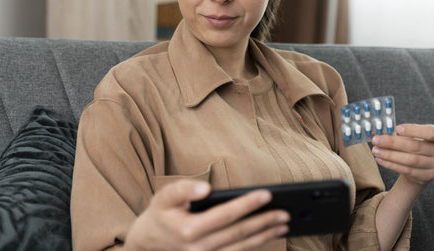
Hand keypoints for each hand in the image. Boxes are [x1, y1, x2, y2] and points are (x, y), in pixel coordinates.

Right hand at [124, 179, 289, 250]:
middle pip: (239, 233)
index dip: (248, 204)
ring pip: (241, 248)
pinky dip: (252, 247)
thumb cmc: (161, 214)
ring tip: (282, 227)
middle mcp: (199, 248)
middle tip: (285, 213)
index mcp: (190, 229)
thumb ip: (183, 189)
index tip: (267, 195)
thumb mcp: (165, 196)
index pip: (226, 215)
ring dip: (264, 237)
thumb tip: (206, 189)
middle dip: (264, 222)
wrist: (149, 243)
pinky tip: (265, 239)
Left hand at [371, 124, 433, 185]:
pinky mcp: (427, 176)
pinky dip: (391, 164)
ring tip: (376, 150)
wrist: (422, 165)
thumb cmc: (416, 144)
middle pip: (416, 146)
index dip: (414, 130)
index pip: (431, 132)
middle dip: (393, 143)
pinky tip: (380, 159)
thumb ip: (401, 132)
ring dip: (390, 155)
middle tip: (377, 140)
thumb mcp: (413, 135)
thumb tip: (379, 132)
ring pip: (410, 160)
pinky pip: (406, 170)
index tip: (396, 129)